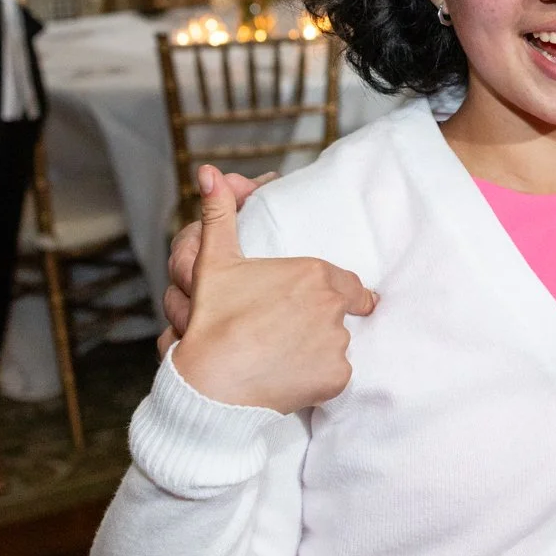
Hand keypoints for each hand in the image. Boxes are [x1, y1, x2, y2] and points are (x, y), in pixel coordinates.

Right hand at [169, 168, 375, 412]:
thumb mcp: (215, 262)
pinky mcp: (337, 377)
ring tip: (284, 353)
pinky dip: (317, 377)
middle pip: (338, 313)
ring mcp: (337, 344)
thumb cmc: (213, 322)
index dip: (331, 291)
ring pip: (336, 344)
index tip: (315, 301)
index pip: (345, 282)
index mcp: (314, 274)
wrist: (210, 383)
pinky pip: (335, 375)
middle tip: (288, 331)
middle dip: (319, 320)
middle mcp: (333, 307)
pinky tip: (289, 374)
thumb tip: (210, 172)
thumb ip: (220, 214)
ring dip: (318, 349)